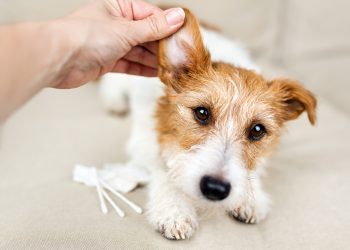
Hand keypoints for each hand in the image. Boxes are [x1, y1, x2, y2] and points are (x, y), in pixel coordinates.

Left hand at [52, 0, 184, 88]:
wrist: (58, 59)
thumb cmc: (85, 36)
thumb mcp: (126, 29)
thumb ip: (153, 27)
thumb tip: (177, 17)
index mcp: (119, 8)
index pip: (151, 15)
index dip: (168, 26)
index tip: (184, 36)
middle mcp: (116, 24)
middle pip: (146, 34)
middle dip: (162, 46)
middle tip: (180, 56)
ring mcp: (112, 43)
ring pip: (139, 51)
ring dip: (154, 60)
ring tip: (172, 67)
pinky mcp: (107, 61)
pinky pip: (130, 64)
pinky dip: (142, 69)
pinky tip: (157, 73)